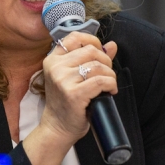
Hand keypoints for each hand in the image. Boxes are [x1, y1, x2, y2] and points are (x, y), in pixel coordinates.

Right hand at [22, 32, 117, 164]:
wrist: (58, 128)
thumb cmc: (67, 102)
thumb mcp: (74, 77)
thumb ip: (92, 59)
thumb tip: (112, 45)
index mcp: (52, 60)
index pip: (75, 37)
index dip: (93, 41)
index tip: (100, 54)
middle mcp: (55, 67)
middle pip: (91, 51)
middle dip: (106, 62)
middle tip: (107, 75)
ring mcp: (63, 80)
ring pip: (98, 66)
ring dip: (110, 75)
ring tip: (108, 86)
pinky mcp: (74, 94)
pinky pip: (101, 81)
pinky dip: (110, 85)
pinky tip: (109, 92)